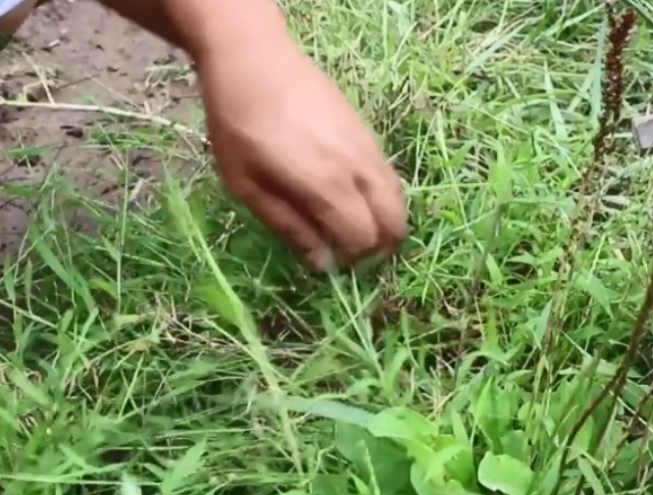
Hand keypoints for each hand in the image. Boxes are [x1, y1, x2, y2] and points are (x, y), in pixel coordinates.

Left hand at [197, 35, 407, 271]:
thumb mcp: (245, 183)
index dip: (350, 259)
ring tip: (350, 227)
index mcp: (325, 183)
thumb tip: (322, 263)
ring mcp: (369, 147)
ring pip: (398, 201)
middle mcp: (358, 167)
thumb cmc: (238, 123)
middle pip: (394, 224)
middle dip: (377, 247)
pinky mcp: (369, 134)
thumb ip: (288, 226)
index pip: (361, 238)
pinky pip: (389, 178)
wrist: (255, 58)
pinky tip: (350, 197)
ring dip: (383, 223)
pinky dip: (380, 199)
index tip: (328, 262)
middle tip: (347, 250)